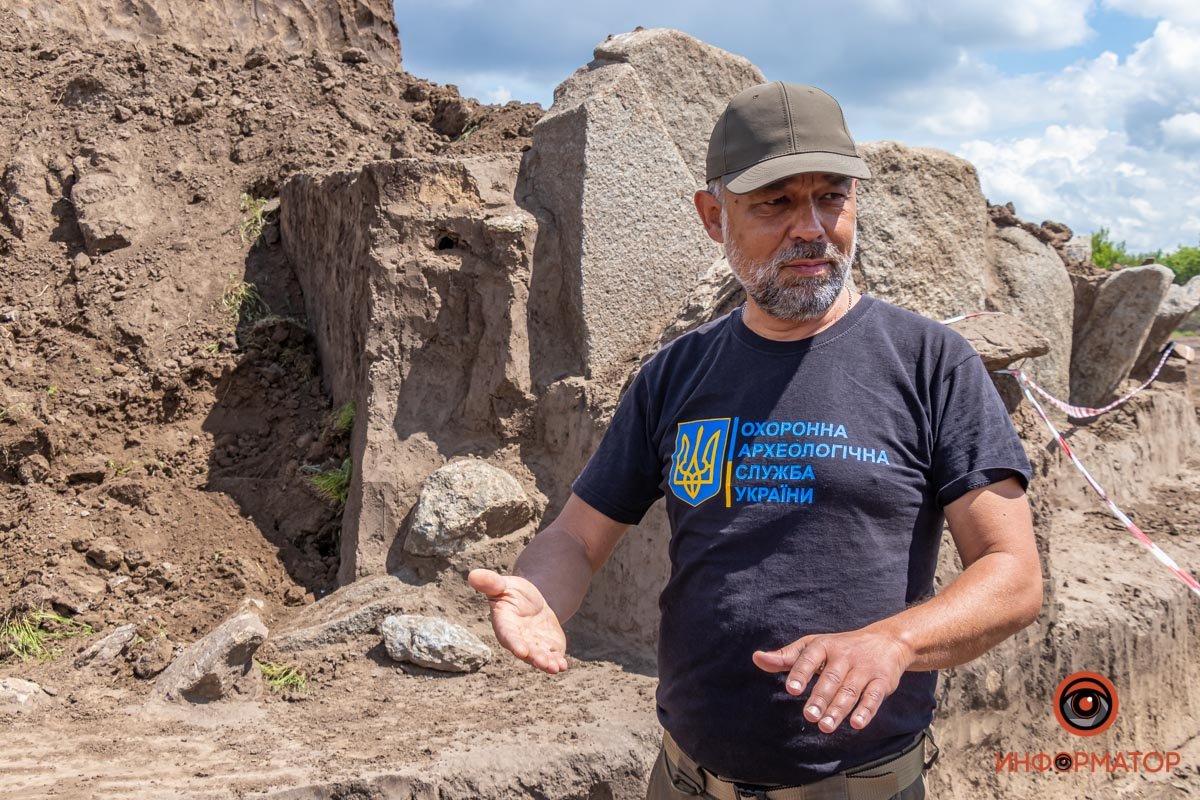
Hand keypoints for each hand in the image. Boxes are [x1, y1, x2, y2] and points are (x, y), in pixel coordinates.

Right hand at [467, 568, 567, 673]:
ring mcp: (533, 646)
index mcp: (504, 625)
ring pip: (539, 657)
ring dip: (547, 664)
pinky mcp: (547, 648)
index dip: (514, 643)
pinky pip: (552, 657)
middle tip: (543, 663)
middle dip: (535, 657)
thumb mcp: (502, 584)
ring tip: (556, 667)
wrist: (531, 601)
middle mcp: (518, 640)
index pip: (508, 636)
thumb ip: (490, 582)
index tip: (521, 651)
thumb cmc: (512, 592)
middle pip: (526, 651)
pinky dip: (557, 662)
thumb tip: (472, 575)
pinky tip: (562, 666)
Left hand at [752, 627, 912, 732]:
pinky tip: (856, 724)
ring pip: (850, 691)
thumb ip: (786, 657)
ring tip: (825, 726)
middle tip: (808, 716)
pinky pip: (874, 697)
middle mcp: (844, 656)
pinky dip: (866, 711)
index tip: (791, 689)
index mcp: (824, 645)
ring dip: (838, 709)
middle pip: (831, 679)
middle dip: (820, 698)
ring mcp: (864, 669)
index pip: (810, 658)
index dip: (801, 673)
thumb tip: (757, 658)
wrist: (886, 641)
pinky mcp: (882, 682)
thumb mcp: (812, 646)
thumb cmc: (840, 647)